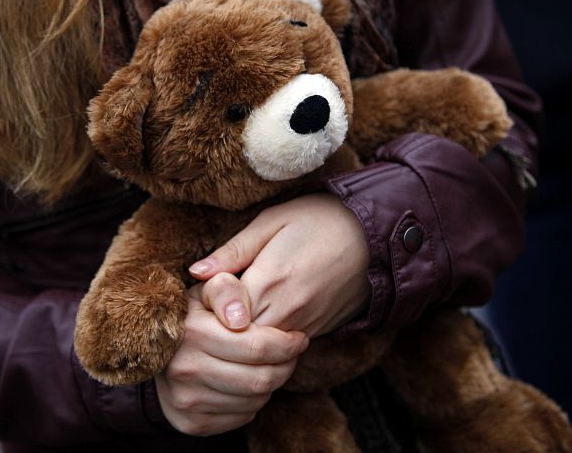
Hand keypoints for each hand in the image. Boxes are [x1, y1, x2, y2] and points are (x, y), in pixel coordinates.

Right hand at [156, 273, 307, 435]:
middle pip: (260, 379)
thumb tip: (240, 318)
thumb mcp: (207, 290)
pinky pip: (242, 417)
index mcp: (193, 332)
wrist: (157, 348)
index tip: (298, 338)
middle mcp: (186, 369)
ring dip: (271, 383)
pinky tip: (248, 383)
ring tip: (269, 365)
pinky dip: (254, 401)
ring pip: (255, 400)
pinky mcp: (191, 421)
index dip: (287, 344)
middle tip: (291, 354)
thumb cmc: (193, 314)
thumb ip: (226, 289)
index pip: (258, 347)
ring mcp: (186, 399)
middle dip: (286, 366)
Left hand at [189, 193, 370, 336]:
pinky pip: (279, 350)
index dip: (206, 301)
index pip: (218, 311)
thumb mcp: (271, 221)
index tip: (207, 286)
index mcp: (268, 280)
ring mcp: (302, 328)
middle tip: (214, 302)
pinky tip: (262, 314)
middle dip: (218, 325)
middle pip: (234, 339)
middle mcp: (284, 312)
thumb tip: (195, 272)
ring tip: (236, 309)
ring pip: (256, 350)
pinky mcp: (314, 334)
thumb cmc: (319, 220)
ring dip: (241, 336)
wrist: (375, 238)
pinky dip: (264, 339)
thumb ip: (232, 251)